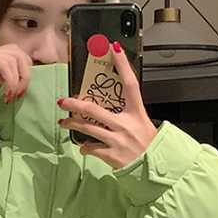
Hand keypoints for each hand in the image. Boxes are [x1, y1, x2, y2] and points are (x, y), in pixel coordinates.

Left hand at [57, 42, 157, 169]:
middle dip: (75, 104)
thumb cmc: (149, 147)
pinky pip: (91, 148)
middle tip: (63, 101)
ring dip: (72, 125)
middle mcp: (126, 124)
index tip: (113, 48)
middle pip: (94, 109)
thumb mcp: (143, 125)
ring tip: (63, 123)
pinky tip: (83, 148)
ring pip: (87, 128)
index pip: (130, 83)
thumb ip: (128, 116)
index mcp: (137, 113)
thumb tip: (109, 110)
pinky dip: (85, 148)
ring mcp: (117, 139)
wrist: (154, 168)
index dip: (122, 64)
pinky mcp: (111, 154)